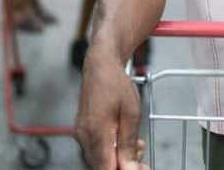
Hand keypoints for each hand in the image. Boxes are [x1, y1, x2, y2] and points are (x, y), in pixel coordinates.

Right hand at [76, 49, 147, 168]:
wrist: (101, 65)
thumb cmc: (116, 84)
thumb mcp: (131, 113)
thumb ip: (128, 144)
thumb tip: (130, 168)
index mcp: (95, 133)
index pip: (107, 169)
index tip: (141, 166)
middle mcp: (84, 136)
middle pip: (102, 166)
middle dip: (123, 165)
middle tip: (142, 155)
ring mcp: (81, 134)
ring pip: (99, 159)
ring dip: (118, 158)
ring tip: (138, 145)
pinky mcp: (83, 130)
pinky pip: (96, 149)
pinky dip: (112, 150)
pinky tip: (124, 140)